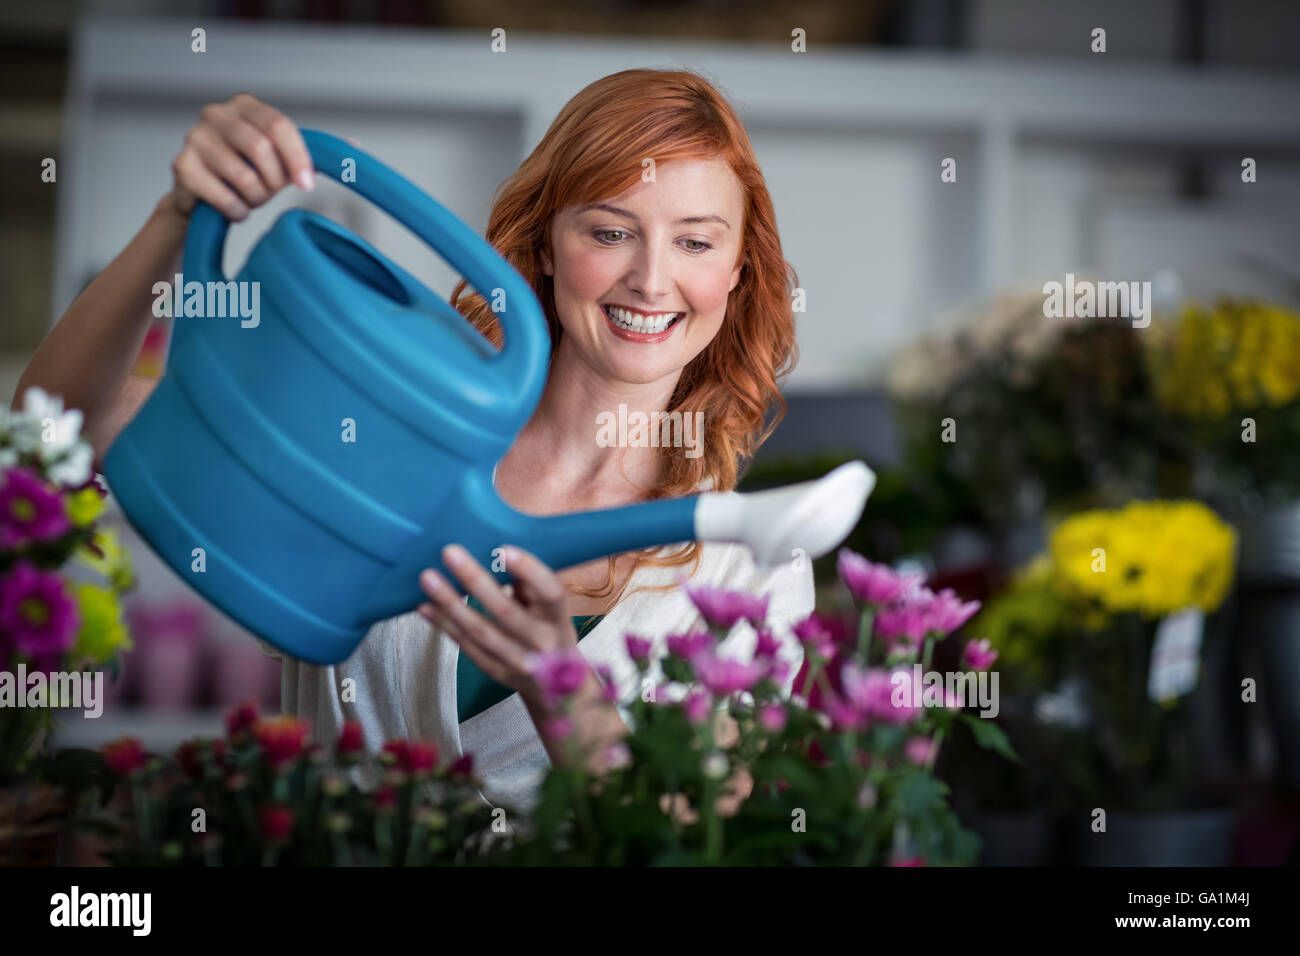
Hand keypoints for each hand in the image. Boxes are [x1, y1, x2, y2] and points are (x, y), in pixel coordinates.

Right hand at [168, 92, 314, 222]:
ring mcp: (195, 137)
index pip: (278, 125)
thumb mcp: (280, 159)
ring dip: (257, 197)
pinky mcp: (182, 165)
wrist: (204, 198)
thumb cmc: (245, 173)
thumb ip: (308, 153)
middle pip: (260, 147)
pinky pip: (225, 197)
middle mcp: (216, 114)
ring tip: (252, 198)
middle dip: (275, 179)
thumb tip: (349, 150)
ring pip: (244, 176)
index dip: (297, 158)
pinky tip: (236, 208)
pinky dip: (238, 210)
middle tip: (273, 191)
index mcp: (244, 105)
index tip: (306, 184)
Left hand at [417, 544, 582, 706]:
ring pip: (479, 631)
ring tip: (428, 578)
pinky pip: (465, 645)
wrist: (557, 686)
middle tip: (450, 552)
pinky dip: (444, 624)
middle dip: (476, 581)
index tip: (504, 550)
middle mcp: (541, 643)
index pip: (551, 594)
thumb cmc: (551, 630)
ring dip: (450, 603)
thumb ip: (531, 585)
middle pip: (506, 613)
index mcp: (560, 619)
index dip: (530, 571)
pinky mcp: (494, 671)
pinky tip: (425, 606)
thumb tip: (495, 552)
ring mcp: (516, 661)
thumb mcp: (552, 609)